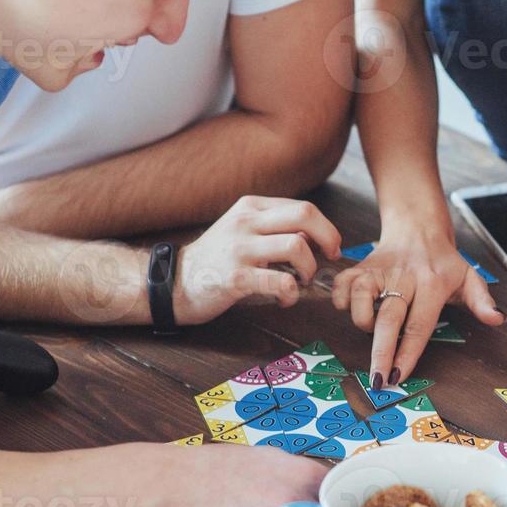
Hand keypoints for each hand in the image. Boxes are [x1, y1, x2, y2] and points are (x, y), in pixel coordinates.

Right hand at [173, 197, 340, 324]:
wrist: (175, 282)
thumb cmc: (216, 259)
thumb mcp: (241, 229)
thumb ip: (273, 226)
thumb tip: (314, 234)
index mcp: (250, 207)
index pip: (302, 208)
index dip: (326, 228)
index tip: (331, 247)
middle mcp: (245, 222)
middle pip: (304, 216)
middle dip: (329, 238)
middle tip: (330, 258)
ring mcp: (239, 249)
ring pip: (296, 247)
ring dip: (309, 269)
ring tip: (300, 282)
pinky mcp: (235, 278)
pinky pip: (280, 281)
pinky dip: (291, 294)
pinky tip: (284, 299)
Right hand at [332, 226, 503, 386]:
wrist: (417, 227)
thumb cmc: (443, 262)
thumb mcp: (469, 278)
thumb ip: (482, 301)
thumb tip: (496, 320)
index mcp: (433, 283)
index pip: (419, 325)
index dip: (407, 353)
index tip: (398, 377)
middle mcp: (404, 277)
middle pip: (388, 319)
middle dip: (380, 352)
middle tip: (377, 380)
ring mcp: (379, 270)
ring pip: (360, 299)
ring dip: (362, 322)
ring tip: (373, 329)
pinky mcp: (360, 266)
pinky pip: (342, 287)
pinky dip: (342, 302)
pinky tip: (354, 307)